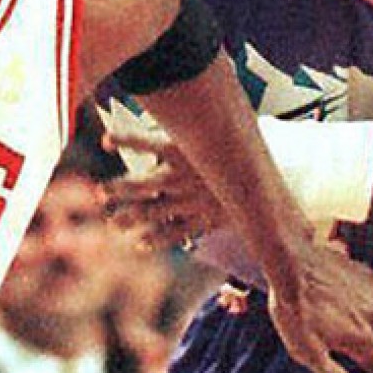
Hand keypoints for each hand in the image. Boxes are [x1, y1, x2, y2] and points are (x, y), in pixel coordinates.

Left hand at [104, 131, 224, 247]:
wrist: (270, 176)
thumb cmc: (233, 151)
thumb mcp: (211, 136)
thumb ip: (181, 134)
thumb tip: (153, 127)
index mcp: (179, 149)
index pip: (142, 140)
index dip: (122, 139)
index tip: (106, 140)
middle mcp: (179, 176)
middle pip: (138, 184)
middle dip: (117, 188)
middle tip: (101, 192)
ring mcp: (190, 200)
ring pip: (149, 213)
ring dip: (128, 219)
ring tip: (114, 224)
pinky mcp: (204, 218)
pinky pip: (173, 233)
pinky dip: (155, 240)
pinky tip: (140, 244)